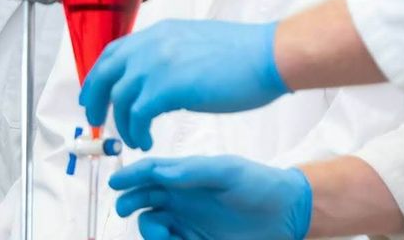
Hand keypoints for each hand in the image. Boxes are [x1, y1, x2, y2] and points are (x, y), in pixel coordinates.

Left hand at [79, 20, 287, 149]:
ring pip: (120, 99)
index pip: (113, 52)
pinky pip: (137, 115)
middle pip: (105, 74)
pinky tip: (147, 141)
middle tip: (97, 122)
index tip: (95, 95)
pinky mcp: (167, 87)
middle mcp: (151, 45)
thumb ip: (170, 56)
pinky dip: (137, 132)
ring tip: (136, 140)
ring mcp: (157, 64)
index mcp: (159, 33)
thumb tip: (159, 78)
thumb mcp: (194, 45)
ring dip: (123, 124)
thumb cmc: (242, 56)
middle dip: (95, 100)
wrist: (267, 56)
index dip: (98, 76)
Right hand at [111, 155, 311, 239]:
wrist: (288, 215)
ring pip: (153, 227)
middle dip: (131, 204)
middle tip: (127, 209)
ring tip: (164, 235)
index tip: (116, 183)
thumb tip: (160, 171)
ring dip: (150, 231)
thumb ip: (193, 170)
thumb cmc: (259, 184)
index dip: (131, 176)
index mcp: (186, 175)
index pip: (151, 172)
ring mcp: (188, 223)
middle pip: (144, 201)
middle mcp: (182, 198)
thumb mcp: (228, 172)